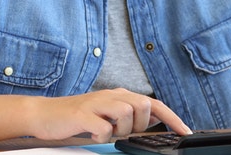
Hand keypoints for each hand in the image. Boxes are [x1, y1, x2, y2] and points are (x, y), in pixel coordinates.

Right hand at [27, 88, 191, 142]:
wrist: (44, 114)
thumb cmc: (78, 117)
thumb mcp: (108, 114)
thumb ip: (129, 114)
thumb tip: (153, 119)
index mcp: (120, 95)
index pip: (154, 104)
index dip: (173, 118)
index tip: (185, 132)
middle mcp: (111, 95)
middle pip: (143, 106)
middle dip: (139, 124)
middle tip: (123, 131)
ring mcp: (97, 103)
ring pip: (127, 114)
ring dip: (120, 130)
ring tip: (106, 131)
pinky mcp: (83, 114)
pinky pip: (104, 128)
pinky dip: (102, 136)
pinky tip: (93, 133)